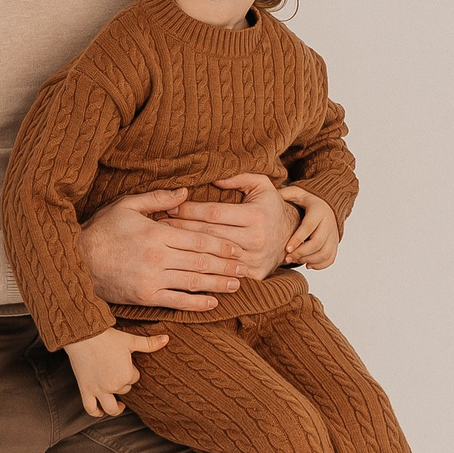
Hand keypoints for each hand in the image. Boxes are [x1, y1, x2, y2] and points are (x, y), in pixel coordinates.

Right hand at [65, 324, 166, 420]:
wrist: (83, 335)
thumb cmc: (107, 337)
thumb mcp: (130, 340)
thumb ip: (149, 343)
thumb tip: (167, 339)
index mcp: (126, 375)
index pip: (134, 378)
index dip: (130, 369)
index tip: (123, 361)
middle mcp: (113, 385)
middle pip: (124, 389)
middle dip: (122, 382)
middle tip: (117, 370)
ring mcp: (98, 390)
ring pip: (110, 407)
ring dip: (116, 408)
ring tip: (119, 406)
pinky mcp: (85, 390)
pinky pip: (90, 408)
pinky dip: (96, 412)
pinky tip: (101, 412)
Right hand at [79, 189, 246, 312]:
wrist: (77, 261)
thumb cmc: (102, 230)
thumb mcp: (127, 206)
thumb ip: (157, 199)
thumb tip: (185, 193)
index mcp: (156, 233)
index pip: (197, 238)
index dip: (220, 244)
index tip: (236, 248)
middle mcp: (157, 257)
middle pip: (200, 261)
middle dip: (225, 265)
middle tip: (244, 267)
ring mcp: (151, 279)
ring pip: (193, 281)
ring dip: (217, 284)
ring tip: (236, 284)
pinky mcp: (145, 296)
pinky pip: (177, 301)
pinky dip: (197, 303)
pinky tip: (212, 302)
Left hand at [173, 173, 295, 280]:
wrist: (294, 235)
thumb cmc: (270, 207)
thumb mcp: (261, 185)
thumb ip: (238, 177)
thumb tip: (212, 177)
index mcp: (255, 217)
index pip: (213, 214)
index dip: (189, 211)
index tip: (170, 208)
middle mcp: (256, 239)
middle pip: (208, 235)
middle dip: (181, 229)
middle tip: (160, 225)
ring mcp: (255, 260)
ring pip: (212, 255)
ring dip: (187, 249)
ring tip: (166, 242)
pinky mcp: (255, 275)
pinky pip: (223, 272)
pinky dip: (203, 267)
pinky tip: (185, 261)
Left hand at [280, 186, 338, 268]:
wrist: (328, 205)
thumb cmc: (308, 200)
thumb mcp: (298, 193)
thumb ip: (285, 194)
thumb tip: (269, 196)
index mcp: (318, 211)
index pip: (309, 227)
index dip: (298, 239)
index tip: (287, 249)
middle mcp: (329, 223)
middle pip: (318, 243)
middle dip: (301, 253)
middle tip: (288, 258)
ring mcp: (333, 235)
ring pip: (325, 253)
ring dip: (309, 260)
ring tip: (295, 260)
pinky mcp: (335, 244)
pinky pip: (330, 258)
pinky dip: (320, 265)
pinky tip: (307, 264)